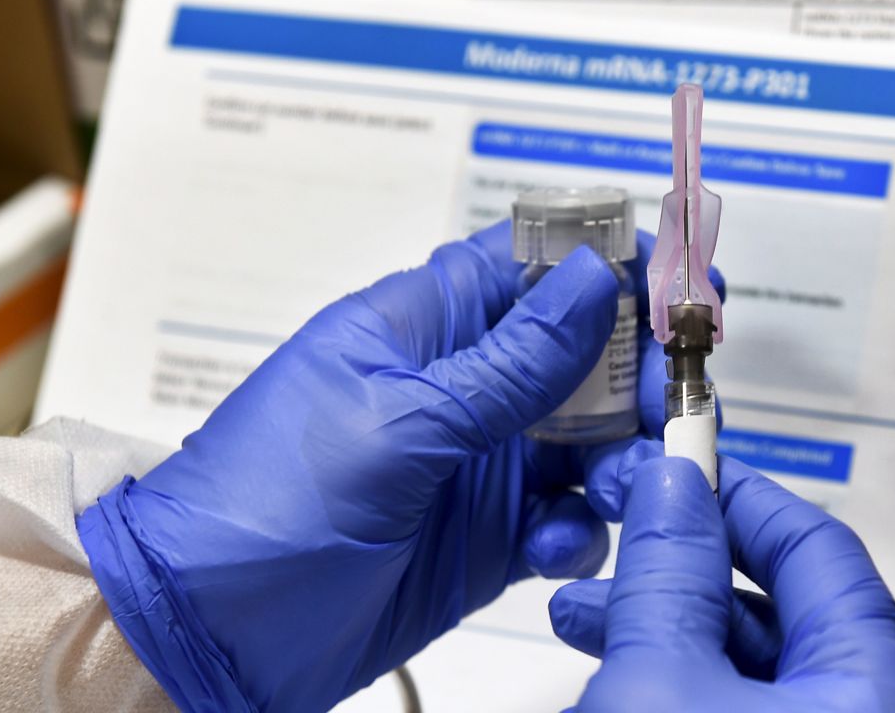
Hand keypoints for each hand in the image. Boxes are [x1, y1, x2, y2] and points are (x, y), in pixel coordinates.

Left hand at [75, 221, 710, 712]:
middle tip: (670, 402)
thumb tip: (595, 278)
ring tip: (617, 487)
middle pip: (583, 355)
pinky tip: (548, 550)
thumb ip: (508, 362)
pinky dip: (577, 533)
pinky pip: (567, 520)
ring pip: (590, 441)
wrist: (212, 632)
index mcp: (422, 328)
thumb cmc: (264, 503)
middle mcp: (460, 388)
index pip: (532, 263)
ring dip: (621, 460)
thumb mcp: (397, 421)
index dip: (612, 263)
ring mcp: (478, 463)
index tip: (682, 281)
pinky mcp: (489, 536)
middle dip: (637, 375)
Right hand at [549, 442, 894, 711]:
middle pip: (780, 607)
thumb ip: (667, 579)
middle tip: (617, 532)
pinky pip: (734, 708)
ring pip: (748, 667)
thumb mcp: (658, 687)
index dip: (738, 495)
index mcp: (874, 688)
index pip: (818, 548)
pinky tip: (607, 673)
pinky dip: (674, 683)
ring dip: (662, 628)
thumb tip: (671, 487)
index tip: (676, 465)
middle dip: (680, 567)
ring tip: (579, 612)